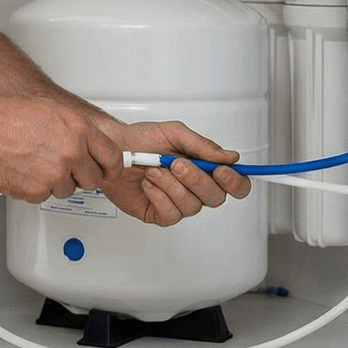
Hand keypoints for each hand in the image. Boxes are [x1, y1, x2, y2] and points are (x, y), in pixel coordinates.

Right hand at [0, 97, 121, 202]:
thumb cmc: (9, 116)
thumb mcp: (53, 110)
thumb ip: (78, 130)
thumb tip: (93, 145)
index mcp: (79, 130)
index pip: (113, 157)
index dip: (111, 168)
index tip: (109, 172)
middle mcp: (71, 152)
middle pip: (92, 179)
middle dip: (79, 176)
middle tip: (62, 166)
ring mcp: (55, 174)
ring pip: (67, 190)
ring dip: (55, 182)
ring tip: (35, 163)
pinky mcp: (37, 191)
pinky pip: (45, 197)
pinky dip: (35, 189)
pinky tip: (24, 170)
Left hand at [94, 119, 250, 226]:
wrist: (112, 148)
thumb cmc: (141, 140)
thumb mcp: (174, 133)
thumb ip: (202, 146)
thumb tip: (230, 156)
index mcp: (204, 168)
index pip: (234, 184)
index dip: (235, 182)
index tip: (221, 172)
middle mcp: (194, 188)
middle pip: (215, 198)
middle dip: (196, 180)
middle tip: (176, 163)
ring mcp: (177, 203)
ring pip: (191, 206)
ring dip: (171, 186)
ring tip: (154, 170)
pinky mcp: (159, 214)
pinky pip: (170, 214)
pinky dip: (158, 196)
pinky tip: (148, 184)